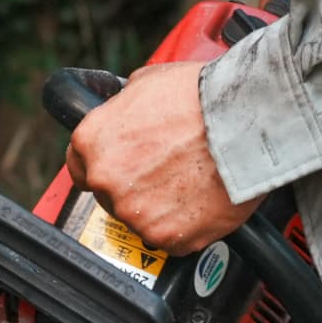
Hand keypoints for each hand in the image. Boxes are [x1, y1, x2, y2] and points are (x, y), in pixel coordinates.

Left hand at [63, 61, 255, 256]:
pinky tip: (200, 202)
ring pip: (140, 219)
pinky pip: (170, 239)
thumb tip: (125, 119)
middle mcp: (107, 181)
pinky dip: (184, 227)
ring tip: (189, 183)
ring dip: (159, 208)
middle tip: (167, 170)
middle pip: (111, 196)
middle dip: (135, 186)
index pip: (78, 167)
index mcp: (92, 142)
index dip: (105, 166)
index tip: (120, 169)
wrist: (243, 122)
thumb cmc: (200, 98)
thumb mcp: (145, 83)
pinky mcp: (168, 237)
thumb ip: (122, 112)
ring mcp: (136, 214)